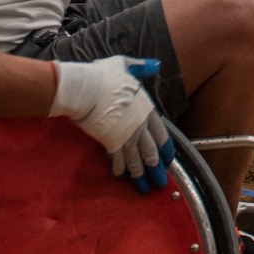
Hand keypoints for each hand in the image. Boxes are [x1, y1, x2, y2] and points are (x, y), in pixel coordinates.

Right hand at [50, 56, 176, 192]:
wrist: (85, 89)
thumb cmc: (105, 76)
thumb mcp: (127, 66)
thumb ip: (142, 68)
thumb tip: (156, 65)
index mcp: (146, 109)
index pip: (161, 133)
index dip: (164, 148)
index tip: (168, 160)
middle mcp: (139, 126)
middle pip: (150, 152)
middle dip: (155, 169)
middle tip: (159, 183)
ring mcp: (125, 136)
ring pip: (136, 160)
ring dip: (139, 175)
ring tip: (143, 188)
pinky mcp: (109, 142)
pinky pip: (117, 159)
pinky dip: (119, 168)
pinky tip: (120, 175)